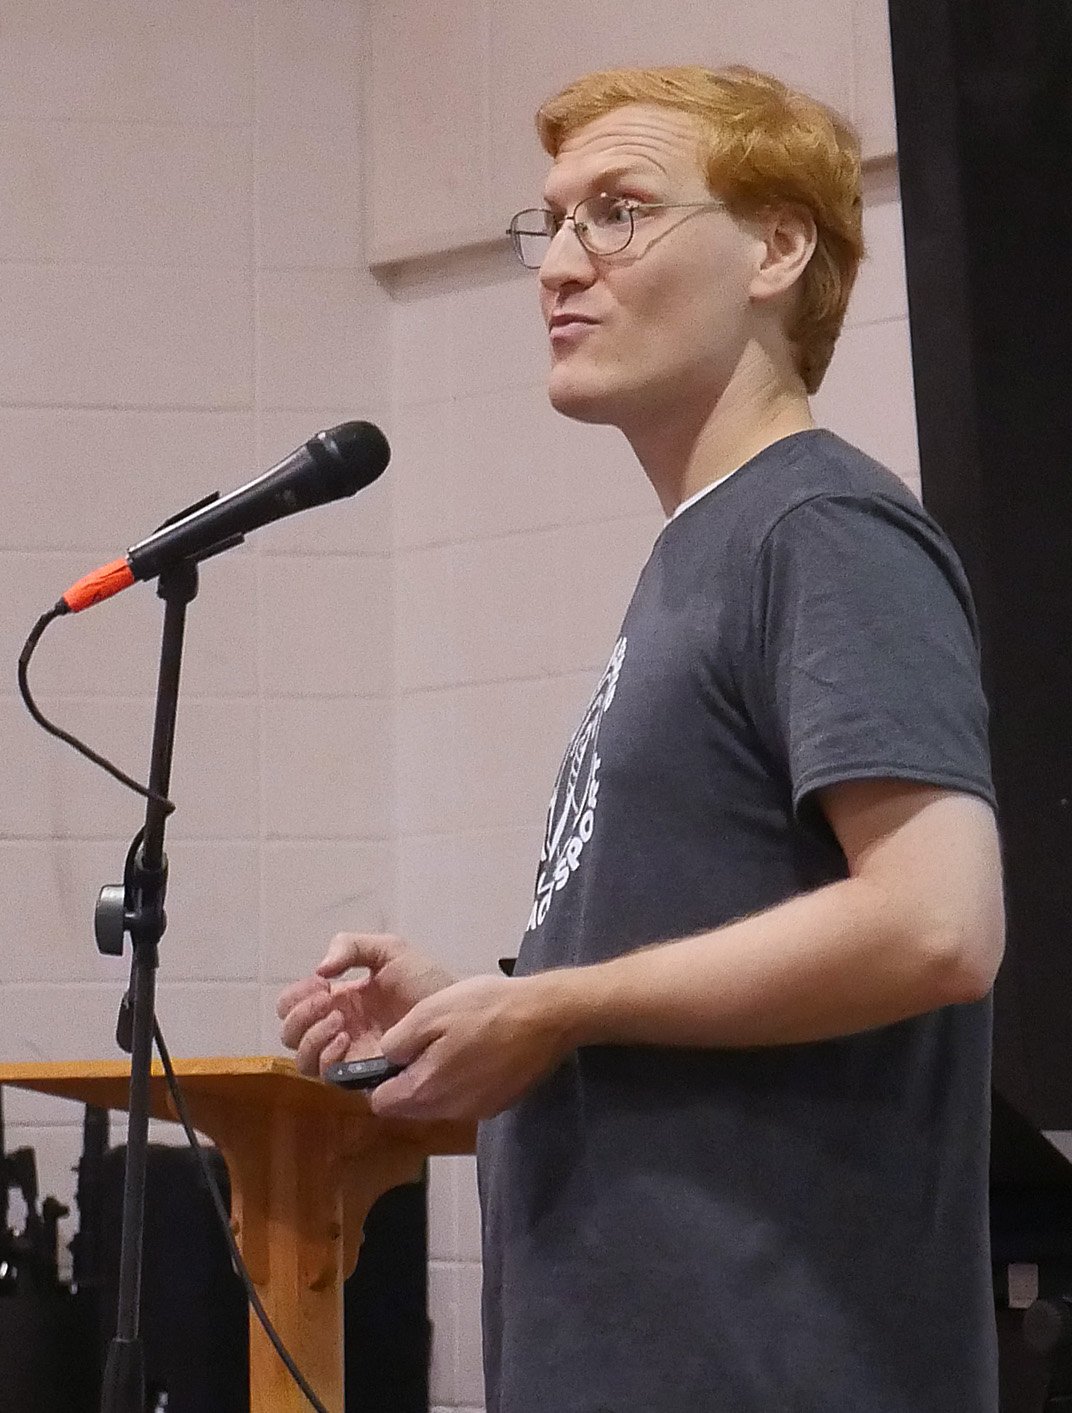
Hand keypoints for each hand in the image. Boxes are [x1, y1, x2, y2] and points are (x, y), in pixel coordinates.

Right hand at [276, 932, 455, 1077]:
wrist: (454, 1010)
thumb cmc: (425, 981)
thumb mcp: (389, 951)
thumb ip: (351, 947)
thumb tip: (319, 970)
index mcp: (339, 1000)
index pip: (294, 1004)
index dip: (296, 996)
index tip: (321, 983)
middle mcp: (337, 1029)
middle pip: (290, 1034)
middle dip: (301, 1015)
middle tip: (328, 999)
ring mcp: (348, 1054)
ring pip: (303, 1059)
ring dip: (312, 1036)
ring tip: (341, 1020)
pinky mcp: (361, 1074)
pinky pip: (328, 1075)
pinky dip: (327, 1056)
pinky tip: (346, 1038)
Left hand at [368, 971, 578, 1121]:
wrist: (547, 1017)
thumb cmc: (485, 1009)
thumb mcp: (429, 1013)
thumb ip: (398, 1043)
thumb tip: (385, 1059)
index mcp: (425, 1090)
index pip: (381, 1103)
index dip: (379, 1078)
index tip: (393, 1054)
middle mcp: (448, 1111)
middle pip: (411, 1106)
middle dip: (409, 1080)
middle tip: (426, 1041)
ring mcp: (477, 1111)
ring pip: (439, 1103)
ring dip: (438, 1080)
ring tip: (455, 1043)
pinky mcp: (499, 1105)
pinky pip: (467, 1099)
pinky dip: (465, 1082)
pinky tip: (480, 1052)